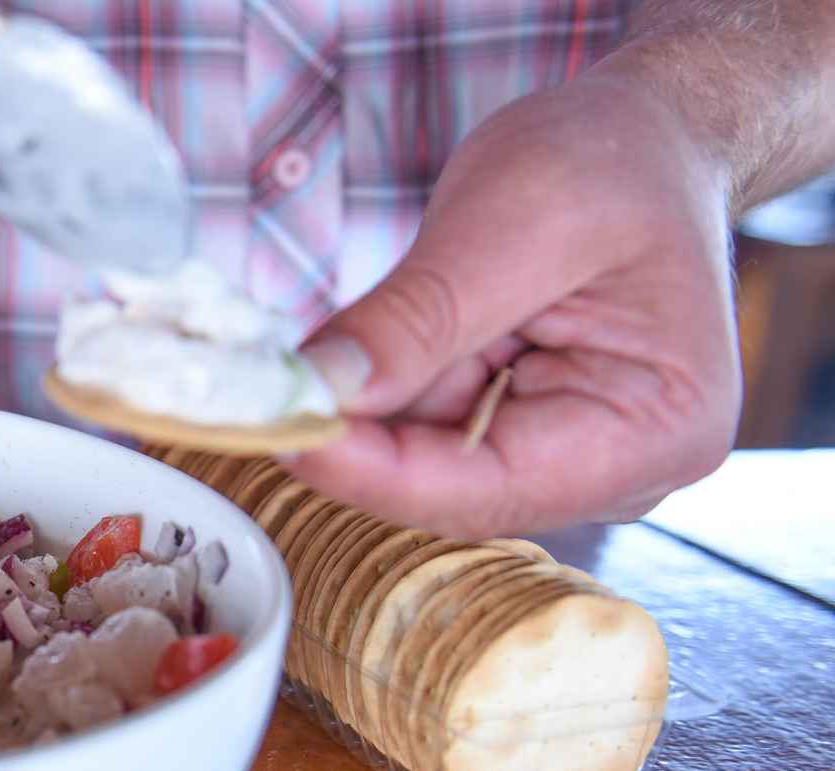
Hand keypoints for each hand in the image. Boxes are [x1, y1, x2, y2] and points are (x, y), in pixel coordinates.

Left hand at [286, 73, 740, 538]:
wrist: (637, 139)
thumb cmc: (609, 164)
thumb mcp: (516, 219)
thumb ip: (419, 316)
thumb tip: (320, 389)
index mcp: (657, 430)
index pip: (489, 489)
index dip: (374, 472)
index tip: (283, 428)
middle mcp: (617, 469)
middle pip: (448, 489)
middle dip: (354, 438)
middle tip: (257, 390)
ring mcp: (560, 456)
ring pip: (418, 463)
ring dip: (358, 411)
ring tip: (307, 353)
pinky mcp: (509, 433)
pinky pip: (417, 432)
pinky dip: (371, 392)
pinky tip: (347, 351)